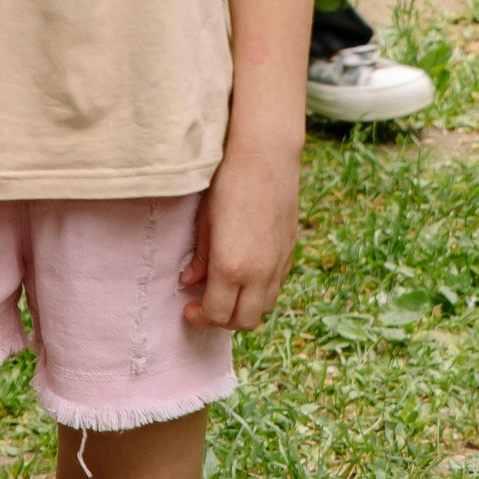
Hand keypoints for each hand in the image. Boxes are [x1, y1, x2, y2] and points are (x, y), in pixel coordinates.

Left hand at [180, 138, 298, 330]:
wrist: (266, 156)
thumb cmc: (228, 183)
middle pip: (243, 322)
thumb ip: (198, 259)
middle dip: (221, 320)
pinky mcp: (290, 253)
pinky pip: (276, 288)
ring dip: (243, 309)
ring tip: (226, 292)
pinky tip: (246, 275)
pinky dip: (260, 293)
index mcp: (231, 267)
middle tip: (204, 304)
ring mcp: (278, 265)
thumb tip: (189, 282)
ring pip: (264, 309)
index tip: (188, 306)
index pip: (217, 314)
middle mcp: (259, 273)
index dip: (200, 318)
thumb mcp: (205, 222)